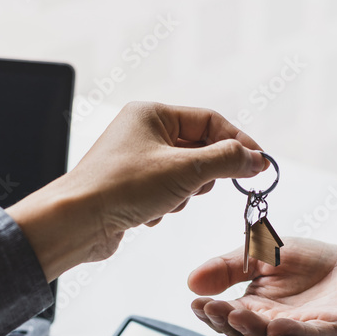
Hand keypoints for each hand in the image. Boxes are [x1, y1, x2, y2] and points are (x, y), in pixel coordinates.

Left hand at [7, 102, 265, 280]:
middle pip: (199, 148)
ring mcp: (135, 160)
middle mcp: (142, 132)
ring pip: (185, 175)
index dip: (238, 143)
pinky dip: (164, 206)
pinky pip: (166, 193)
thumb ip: (227, 161)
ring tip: (163, 202)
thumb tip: (256, 159)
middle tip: (197, 188)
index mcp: (152, 114)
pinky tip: (147, 214)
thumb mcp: (186, 170)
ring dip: (183, 195)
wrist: (77, 221)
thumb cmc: (122, 187)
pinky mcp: (130, 187)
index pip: (210, 121)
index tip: (258, 166)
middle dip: (203, 175)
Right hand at [188, 239, 336, 335]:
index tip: (197, 303)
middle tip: (213, 309)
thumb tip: (191, 280)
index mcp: (256, 310)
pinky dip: (294, 334)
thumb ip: (229, 266)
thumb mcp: (261, 253)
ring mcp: (304, 332)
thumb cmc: (309, 263)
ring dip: (254, 331)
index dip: (211, 314)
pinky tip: (277, 325)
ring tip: (238, 316)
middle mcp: (276, 326)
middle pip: (246, 335)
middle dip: (228, 323)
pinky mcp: (333, 331)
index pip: (228, 319)